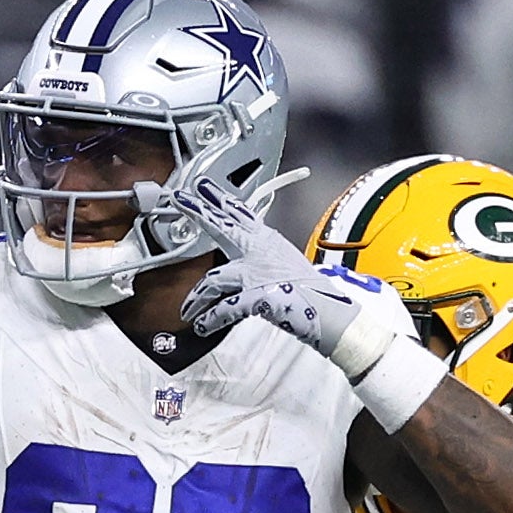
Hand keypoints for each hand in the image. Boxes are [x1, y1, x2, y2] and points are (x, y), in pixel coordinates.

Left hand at [168, 174, 387, 356]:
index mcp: (268, 242)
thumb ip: (263, 258)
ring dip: (197, 299)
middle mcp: (260, 252)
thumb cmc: (311, 292)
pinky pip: (225, 309)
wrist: (331, 311)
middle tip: (181, 199)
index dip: (220, 199)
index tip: (203, 187)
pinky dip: (211, 319)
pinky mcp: (257, 297)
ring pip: (214, 281)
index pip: (240, 214)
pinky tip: (201, 325)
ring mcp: (257, 274)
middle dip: (200, 213)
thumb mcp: (286, 263)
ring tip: (187, 311)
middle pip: (223, 227)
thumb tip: (246, 261)